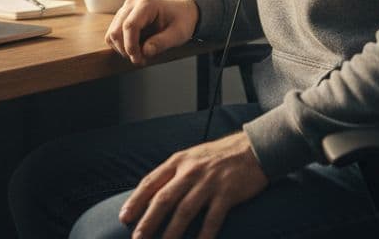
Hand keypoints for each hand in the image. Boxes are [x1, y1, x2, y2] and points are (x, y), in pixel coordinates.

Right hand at [104, 0, 197, 65]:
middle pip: (116, 31)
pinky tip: (136, 47)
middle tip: (141, 60)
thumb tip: (146, 52)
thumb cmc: (181, 20)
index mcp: (147, 4)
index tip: (138, 59)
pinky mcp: (122, 16)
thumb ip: (162, 42)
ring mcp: (125, 9)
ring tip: (140, 54)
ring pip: (112, 34)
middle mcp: (132, 4)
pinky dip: (121, 45)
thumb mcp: (179, 33)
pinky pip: (114, 34)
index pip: (129, 26)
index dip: (131, 46)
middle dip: (126, 50)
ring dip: (123, 49)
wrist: (181, 11)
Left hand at [119, 132, 267, 238]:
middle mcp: (191, 171)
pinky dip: (204, 235)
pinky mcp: (227, 193)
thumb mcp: (192, 156)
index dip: (136, 201)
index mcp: (178, 161)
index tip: (124, 218)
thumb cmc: (220, 155)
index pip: (151, 182)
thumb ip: (174, 173)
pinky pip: (212, 219)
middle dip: (148, 222)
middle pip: (164, 199)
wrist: (254, 147)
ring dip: (171, 233)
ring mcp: (209, 182)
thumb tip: (152, 194)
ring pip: (184, 211)